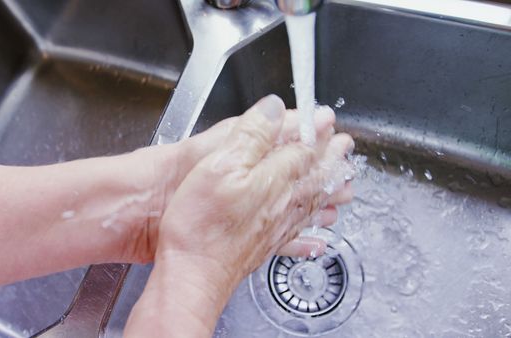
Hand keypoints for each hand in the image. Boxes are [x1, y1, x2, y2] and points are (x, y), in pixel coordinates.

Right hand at [124, 95, 354, 336]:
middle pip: (314, 175)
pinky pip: (298, 233)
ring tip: (344, 184)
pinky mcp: (265, 245)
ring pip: (311, 204)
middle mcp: (282, 203)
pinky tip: (319, 240)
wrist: (194, 273)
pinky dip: (313, 231)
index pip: (304, 149)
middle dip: (331, 158)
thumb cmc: (202, 225)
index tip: (325, 118)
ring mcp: (276, 227)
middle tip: (344, 146)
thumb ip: (252, 137)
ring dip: (329, 190)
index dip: (315, 131)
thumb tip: (274, 109)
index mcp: (274, 179)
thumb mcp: (220, 165)